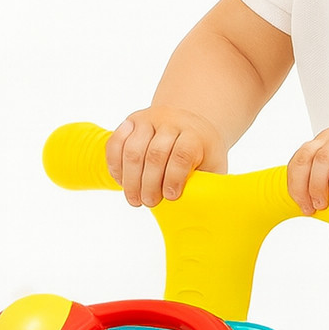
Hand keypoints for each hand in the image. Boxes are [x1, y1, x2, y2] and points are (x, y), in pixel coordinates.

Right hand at [106, 108, 226, 206]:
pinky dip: (115, 164)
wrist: (191, 125)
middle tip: (149, 202)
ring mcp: (149, 120)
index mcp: (194, 134)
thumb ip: (207, 185)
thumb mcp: (213, 166)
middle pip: (155, 154)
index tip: (170, 196)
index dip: (174, 177)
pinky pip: (115, 142)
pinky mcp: (131, 122)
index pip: (182, 154)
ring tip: (134, 198)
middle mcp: (171, 122)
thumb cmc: (202, 154)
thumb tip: (198, 209)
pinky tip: (121, 180)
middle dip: (149, 183)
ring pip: (133, 149)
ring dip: (130, 178)